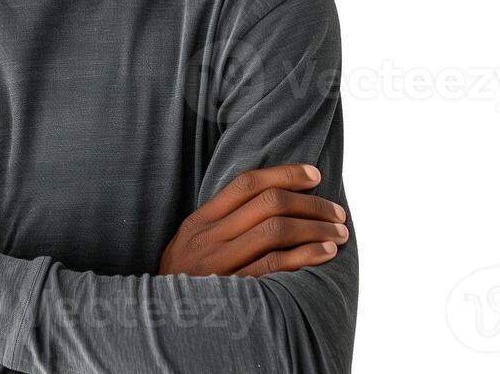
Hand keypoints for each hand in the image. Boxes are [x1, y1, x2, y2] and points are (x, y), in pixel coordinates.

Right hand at [158, 163, 348, 277]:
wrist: (161, 324)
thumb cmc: (184, 283)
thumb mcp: (190, 246)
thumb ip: (218, 225)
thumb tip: (265, 203)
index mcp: (200, 221)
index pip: (246, 183)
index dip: (284, 174)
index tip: (314, 174)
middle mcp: (209, 237)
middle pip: (267, 203)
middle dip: (310, 203)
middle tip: (337, 212)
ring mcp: (219, 262)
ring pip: (275, 229)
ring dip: (315, 228)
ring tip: (339, 233)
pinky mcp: (234, 289)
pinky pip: (274, 265)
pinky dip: (305, 255)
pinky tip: (325, 253)